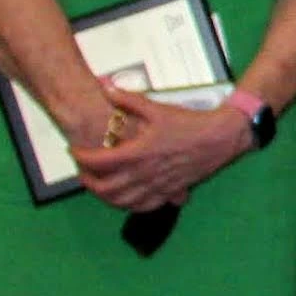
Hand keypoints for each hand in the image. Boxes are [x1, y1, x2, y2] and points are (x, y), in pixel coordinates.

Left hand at [73, 87, 248, 211]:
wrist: (220, 138)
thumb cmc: (189, 122)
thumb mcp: (158, 108)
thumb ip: (129, 100)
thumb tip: (106, 88)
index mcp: (139, 152)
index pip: (99, 161)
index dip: (81, 157)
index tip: (75, 150)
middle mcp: (145, 173)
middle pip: (105, 188)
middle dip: (88, 181)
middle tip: (82, 172)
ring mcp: (157, 185)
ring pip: (122, 201)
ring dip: (105, 196)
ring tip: (99, 186)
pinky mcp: (169, 191)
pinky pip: (144, 206)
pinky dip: (129, 205)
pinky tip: (125, 198)